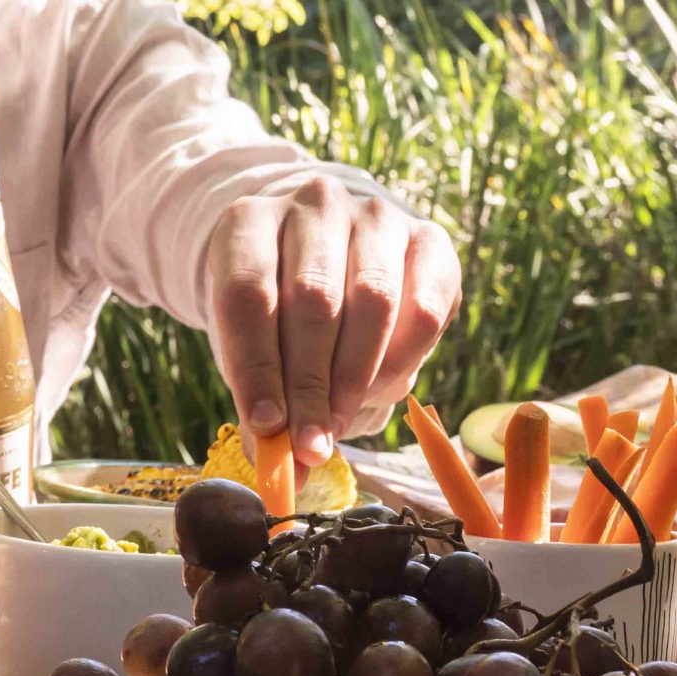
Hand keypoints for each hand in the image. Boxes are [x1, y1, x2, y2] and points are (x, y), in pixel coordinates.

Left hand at [205, 178, 460, 469]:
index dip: (256, 366)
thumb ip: (262, 402)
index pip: (246, 294)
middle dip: (311, 384)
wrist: (325, 254)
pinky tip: (383, 390)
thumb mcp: (251, 344)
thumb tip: (281, 471)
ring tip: (342, 424)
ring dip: (358, 377)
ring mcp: (375, 215)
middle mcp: (313, 204)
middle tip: (312, 445)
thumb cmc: (276, 312)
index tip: (268, 427)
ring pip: (373, 299)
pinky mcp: (430, 237)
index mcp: (249, 221)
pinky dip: (406, 358)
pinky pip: (427, 304)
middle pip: (312, 298)